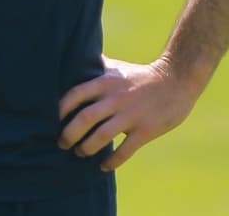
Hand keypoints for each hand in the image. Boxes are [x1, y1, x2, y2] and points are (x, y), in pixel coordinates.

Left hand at [58, 55, 197, 170]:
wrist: (176, 80)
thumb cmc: (140, 75)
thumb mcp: (116, 67)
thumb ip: (95, 68)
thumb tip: (71, 62)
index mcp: (106, 82)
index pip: (75, 95)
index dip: (60, 110)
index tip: (52, 121)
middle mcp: (115, 98)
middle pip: (84, 119)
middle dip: (69, 135)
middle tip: (62, 143)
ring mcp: (130, 115)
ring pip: (101, 137)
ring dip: (86, 149)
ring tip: (80, 153)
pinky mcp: (145, 130)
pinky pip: (124, 151)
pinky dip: (111, 162)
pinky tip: (103, 166)